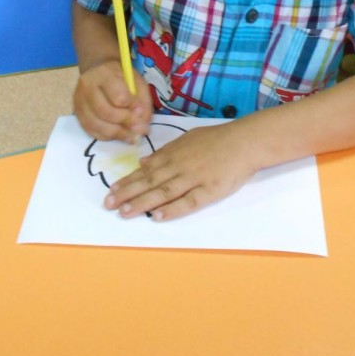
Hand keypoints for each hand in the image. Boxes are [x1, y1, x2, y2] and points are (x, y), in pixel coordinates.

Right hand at [73, 59, 152, 142]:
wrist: (98, 71)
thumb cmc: (121, 77)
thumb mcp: (137, 83)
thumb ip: (143, 103)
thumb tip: (142, 128)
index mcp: (104, 74)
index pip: (118, 96)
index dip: (132, 108)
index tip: (141, 111)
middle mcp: (87, 87)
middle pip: (105, 112)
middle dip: (124, 123)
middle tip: (138, 129)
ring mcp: (79, 102)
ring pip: (97, 125)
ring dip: (117, 134)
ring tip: (131, 136)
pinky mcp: (77, 114)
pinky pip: (91, 131)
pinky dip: (107, 137)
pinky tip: (118, 134)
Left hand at [104, 123, 258, 220]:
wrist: (245, 141)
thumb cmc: (217, 139)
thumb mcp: (187, 139)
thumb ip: (165, 151)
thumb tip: (143, 162)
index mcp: (173, 154)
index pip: (145, 170)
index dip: (127, 181)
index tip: (111, 191)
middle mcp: (179, 166)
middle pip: (149, 182)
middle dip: (127, 194)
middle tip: (109, 205)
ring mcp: (193, 179)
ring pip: (163, 192)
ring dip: (142, 203)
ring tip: (125, 212)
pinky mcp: (209, 191)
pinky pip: (188, 202)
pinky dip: (172, 210)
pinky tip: (157, 216)